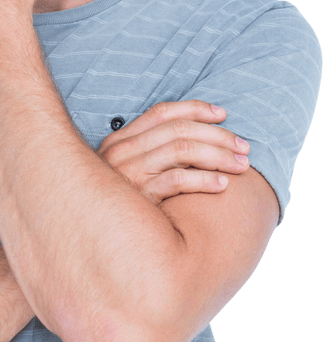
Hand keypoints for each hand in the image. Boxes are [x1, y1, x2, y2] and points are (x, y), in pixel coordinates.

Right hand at [96, 101, 249, 203]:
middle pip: (179, 129)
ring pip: (183, 150)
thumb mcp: (124, 170)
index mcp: (120, 139)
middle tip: (244, 147)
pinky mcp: (140, 196)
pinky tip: (222, 185)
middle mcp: (123, 151)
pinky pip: (178, 180)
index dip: (196, 109)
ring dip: (219, 156)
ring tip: (241, 165)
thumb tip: (195, 139)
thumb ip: (149, 152)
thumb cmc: (119, 203)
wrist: (97, 232)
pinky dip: (204, 180)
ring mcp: (130, 172)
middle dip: (218, 135)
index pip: (162, 112)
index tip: (223, 115)